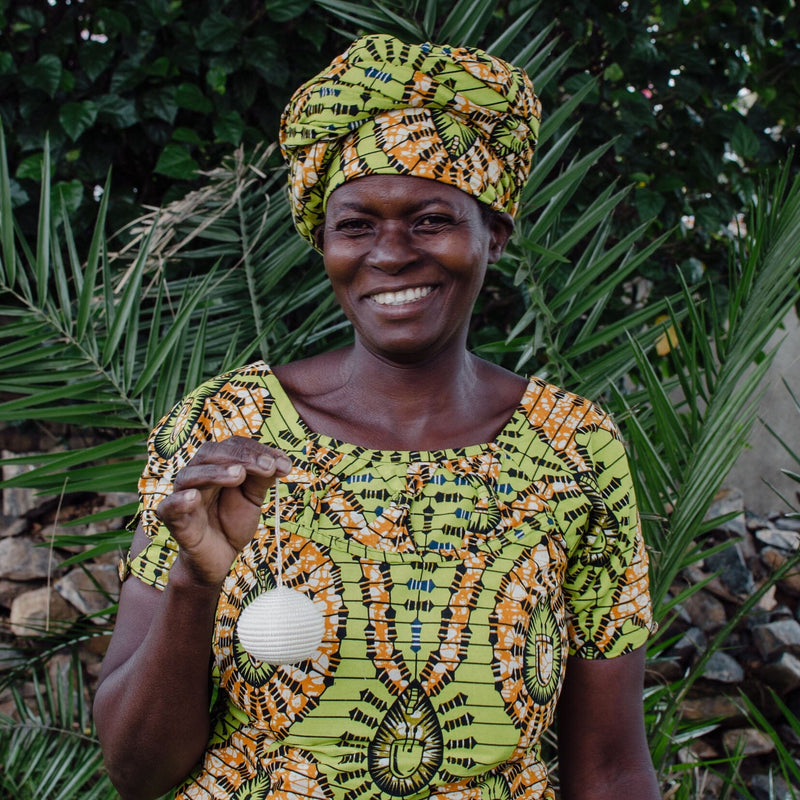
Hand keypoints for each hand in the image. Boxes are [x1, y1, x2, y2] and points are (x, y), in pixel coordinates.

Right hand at [155, 436, 291, 586]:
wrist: (220, 557)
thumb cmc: (232, 521)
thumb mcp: (253, 498)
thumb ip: (263, 478)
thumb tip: (281, 462)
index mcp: (216, 465)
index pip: (233, 446)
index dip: (258, 450)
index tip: (283, 463)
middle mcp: (197, 474)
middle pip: (211, 453)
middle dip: (241, 457)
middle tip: (267, 467)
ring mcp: (183, 495)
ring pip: (190, 475)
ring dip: (216, 473)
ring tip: (239, 475)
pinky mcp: (173, 519)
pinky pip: (170, 506)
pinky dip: (180, 500)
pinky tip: (194, 497)